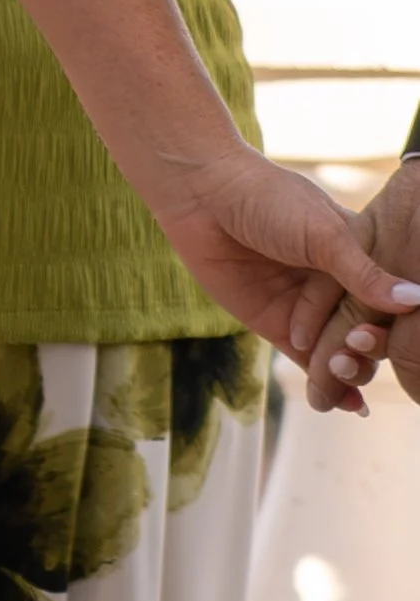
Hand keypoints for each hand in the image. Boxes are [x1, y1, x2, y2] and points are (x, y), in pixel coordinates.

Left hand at [155, 142, 419, 370]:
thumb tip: (416, 300)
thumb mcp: (322, 233)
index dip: (391, 324)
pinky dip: (330, 386)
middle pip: (367, 332)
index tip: (392, 337)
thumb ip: (364, 272)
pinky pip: (310, 363)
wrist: (203, 194)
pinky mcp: (278, 326)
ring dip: (350, 372)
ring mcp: (309, 308)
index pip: (388, 302)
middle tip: (356, 354)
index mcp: (360, 255)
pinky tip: (349, 406)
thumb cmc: (268, 199)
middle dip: (368, 351)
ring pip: (340, 352)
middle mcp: (339, 285)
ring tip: (345, 376)